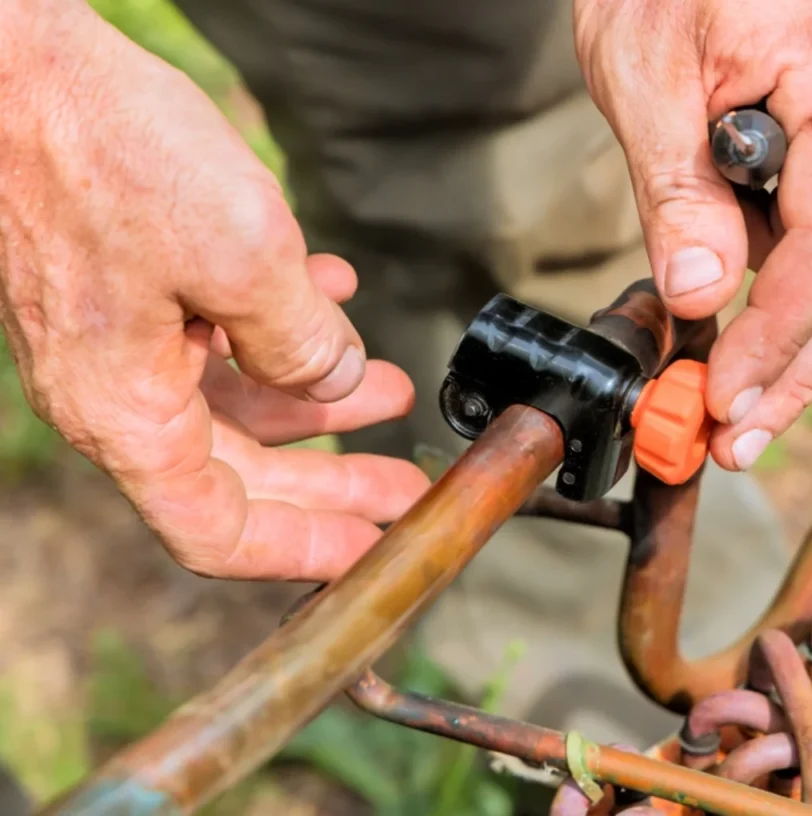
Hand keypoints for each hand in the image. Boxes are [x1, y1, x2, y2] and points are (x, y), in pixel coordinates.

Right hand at [0, 3, 428, 579]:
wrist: (15, 64)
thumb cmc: (105, 152)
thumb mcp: (241, 257)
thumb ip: (301, 339)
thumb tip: (335, 379)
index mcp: (126, 414)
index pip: (217, 529)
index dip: (300, 550)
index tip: (369, 550)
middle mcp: (118, 394)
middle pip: (240, 473)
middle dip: (331, 479)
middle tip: (402, 485)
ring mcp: (122, 344)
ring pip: (237, 402)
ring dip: (318, 395)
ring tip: (390, 388)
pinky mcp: (131, 294)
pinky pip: (216, 337)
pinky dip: (279, 329)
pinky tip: (331, 295)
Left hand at [574, 0, 811, 469]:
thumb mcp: (645, 79)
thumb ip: (678, 190)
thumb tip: (703, 294)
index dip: (777, 337)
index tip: (721, 399)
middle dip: (795, 373)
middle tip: (734, 442)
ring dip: (797, 359)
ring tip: (737, 422)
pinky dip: (791, 316)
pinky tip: (747, 361)